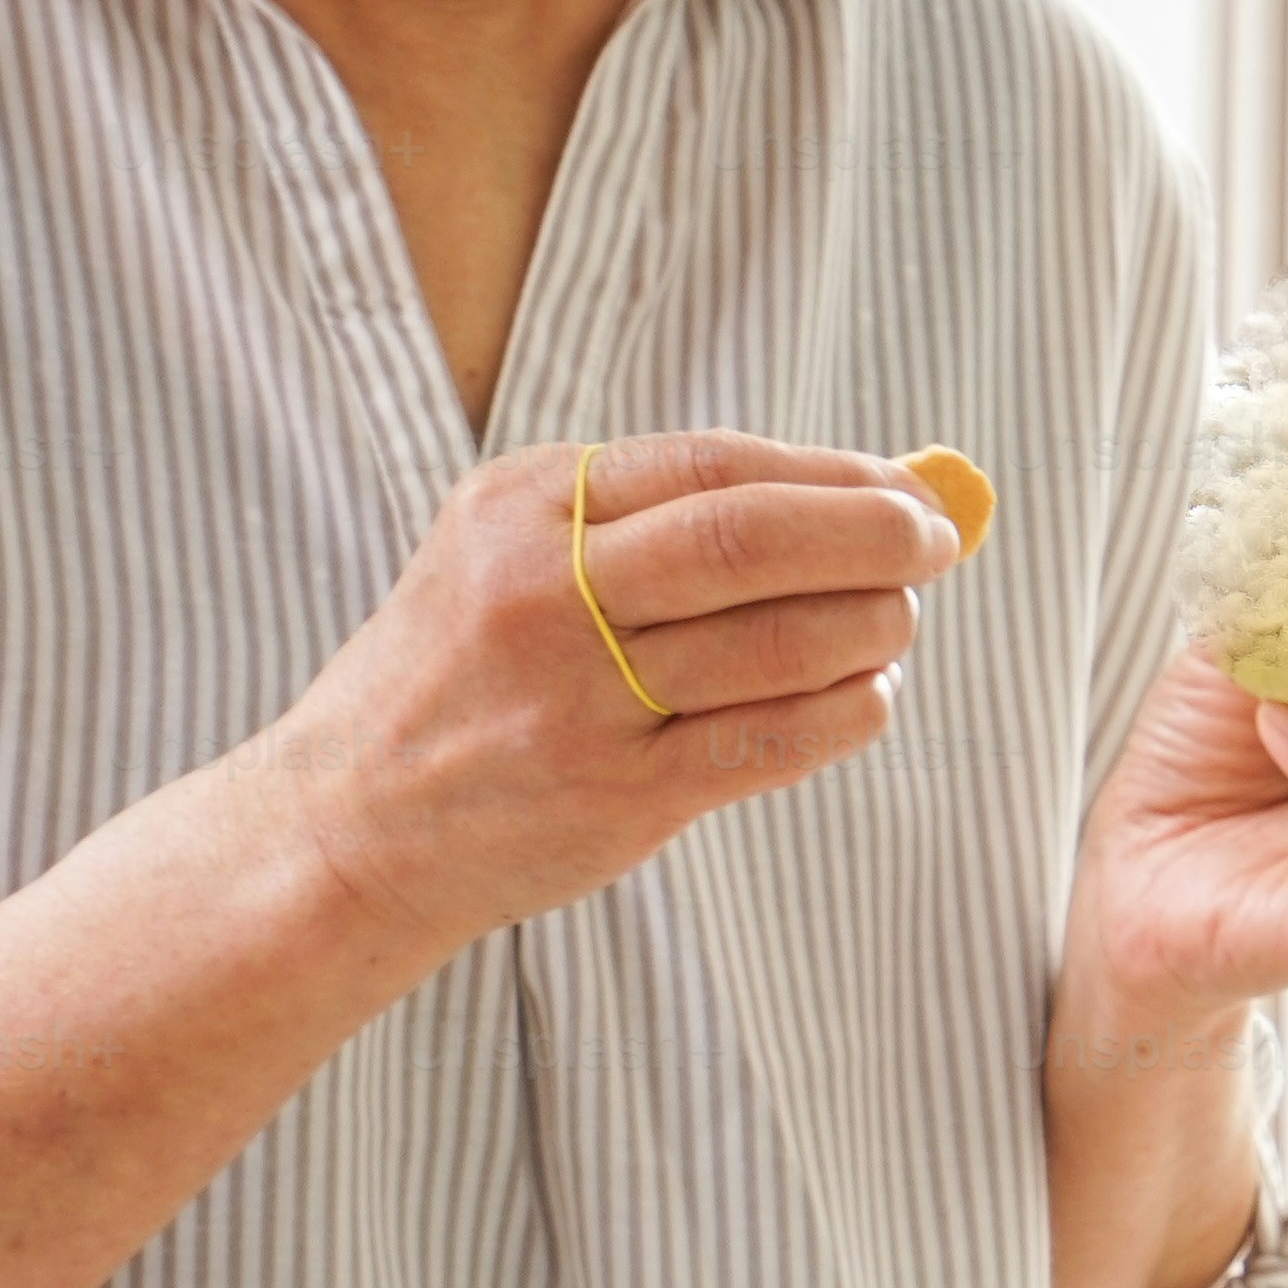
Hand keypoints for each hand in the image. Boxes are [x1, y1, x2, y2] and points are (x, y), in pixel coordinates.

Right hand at [258, 431, 965, 957]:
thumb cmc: (464, 678)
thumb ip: (656, 523)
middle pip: (753, 539)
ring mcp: (581, 698)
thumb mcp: (512, 558)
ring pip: (779, 641)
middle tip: (938, 543)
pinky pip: (774, 739)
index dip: (833, 473)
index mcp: (522, 508)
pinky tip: (868, 696)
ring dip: (874, 625)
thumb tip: (852, 489)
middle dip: (874, 533)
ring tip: (897, 624)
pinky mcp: (619, 794)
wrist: (349, 821)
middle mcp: (545, 592)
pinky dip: (848, 711)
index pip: (714, 467)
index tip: (905, 486)